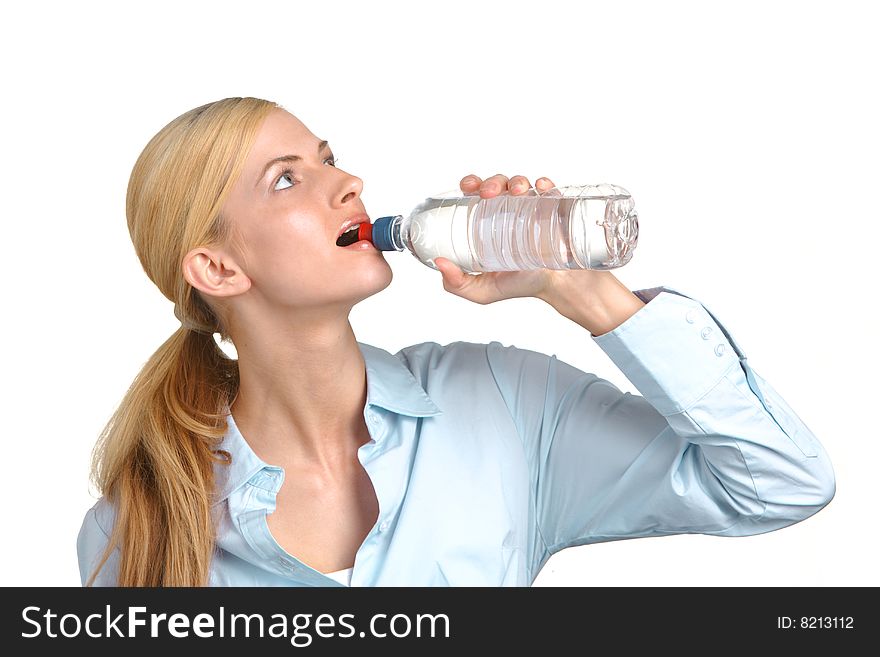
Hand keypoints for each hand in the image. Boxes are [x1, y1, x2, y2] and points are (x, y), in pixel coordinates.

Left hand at [433, 173, 560, 304]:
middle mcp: (509, 211)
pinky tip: (541, 189)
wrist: (554, 288)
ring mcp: (532, 208)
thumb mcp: (481, 290)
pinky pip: (550, 190)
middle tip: (489, 194)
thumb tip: (439, 263)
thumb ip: (456, 283)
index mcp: (488, 222)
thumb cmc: (519, 285)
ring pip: (521, 183)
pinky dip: (544, 185)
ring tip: (516, 192)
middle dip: (491, 182)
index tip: (467, 188)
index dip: (470, 184)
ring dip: (516, 181)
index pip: (475, 194)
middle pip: (497, 185)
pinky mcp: (554, 209)